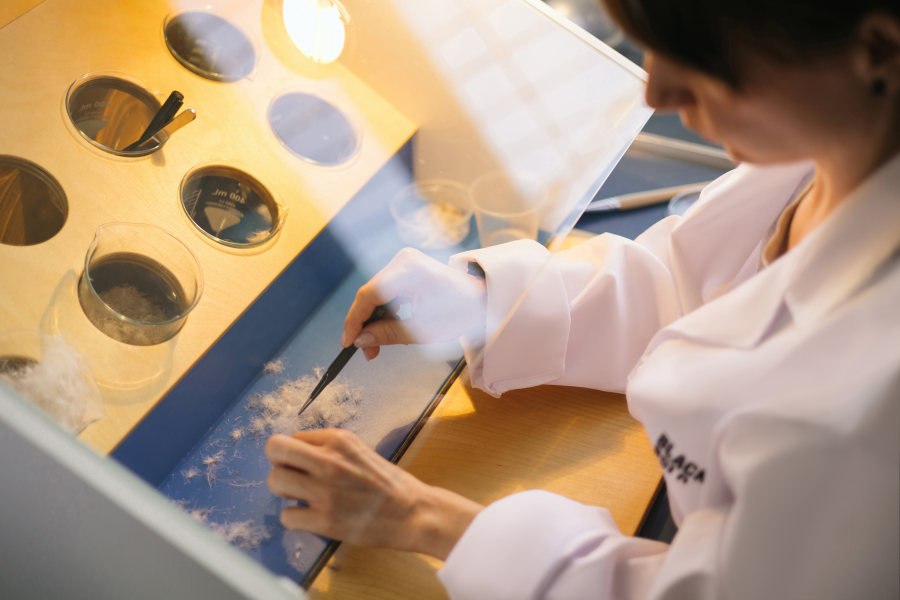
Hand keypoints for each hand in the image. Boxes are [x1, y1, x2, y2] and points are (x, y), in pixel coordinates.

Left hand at [266, 429, 481, 558]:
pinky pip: (286, 516)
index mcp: (338, 439)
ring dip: (284, 492)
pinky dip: (295, 519)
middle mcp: (329, 460)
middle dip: (279, 465)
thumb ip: (328, 449)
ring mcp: (325, 491)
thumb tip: (295, 455)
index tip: (303, 466)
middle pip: (275, 450)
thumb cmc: (387, 483)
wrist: (412, 513)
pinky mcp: (325, 520)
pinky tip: (311, 518)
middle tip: (292, 478)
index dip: (293, 454)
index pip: (291, 437)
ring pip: (275, 481)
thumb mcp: (358, 451)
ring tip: (301, 498)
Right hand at [341, 247, 485, 359]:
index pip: (369, 295)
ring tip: (378, 346)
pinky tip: (388, 331)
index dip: (354, 321)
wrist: (483, 301)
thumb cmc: (460, 313)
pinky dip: (385, 313)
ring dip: (375, 321)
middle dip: (365, 325)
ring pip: (376, 296)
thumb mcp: (422, 331)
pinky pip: (387, 293)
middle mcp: (403, 261)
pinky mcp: (408, 270)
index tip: (348, 343)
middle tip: (367, 352)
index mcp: (408, 269)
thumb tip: (360, 341)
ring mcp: (405, 263)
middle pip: (371, 295)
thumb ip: (387, 334)